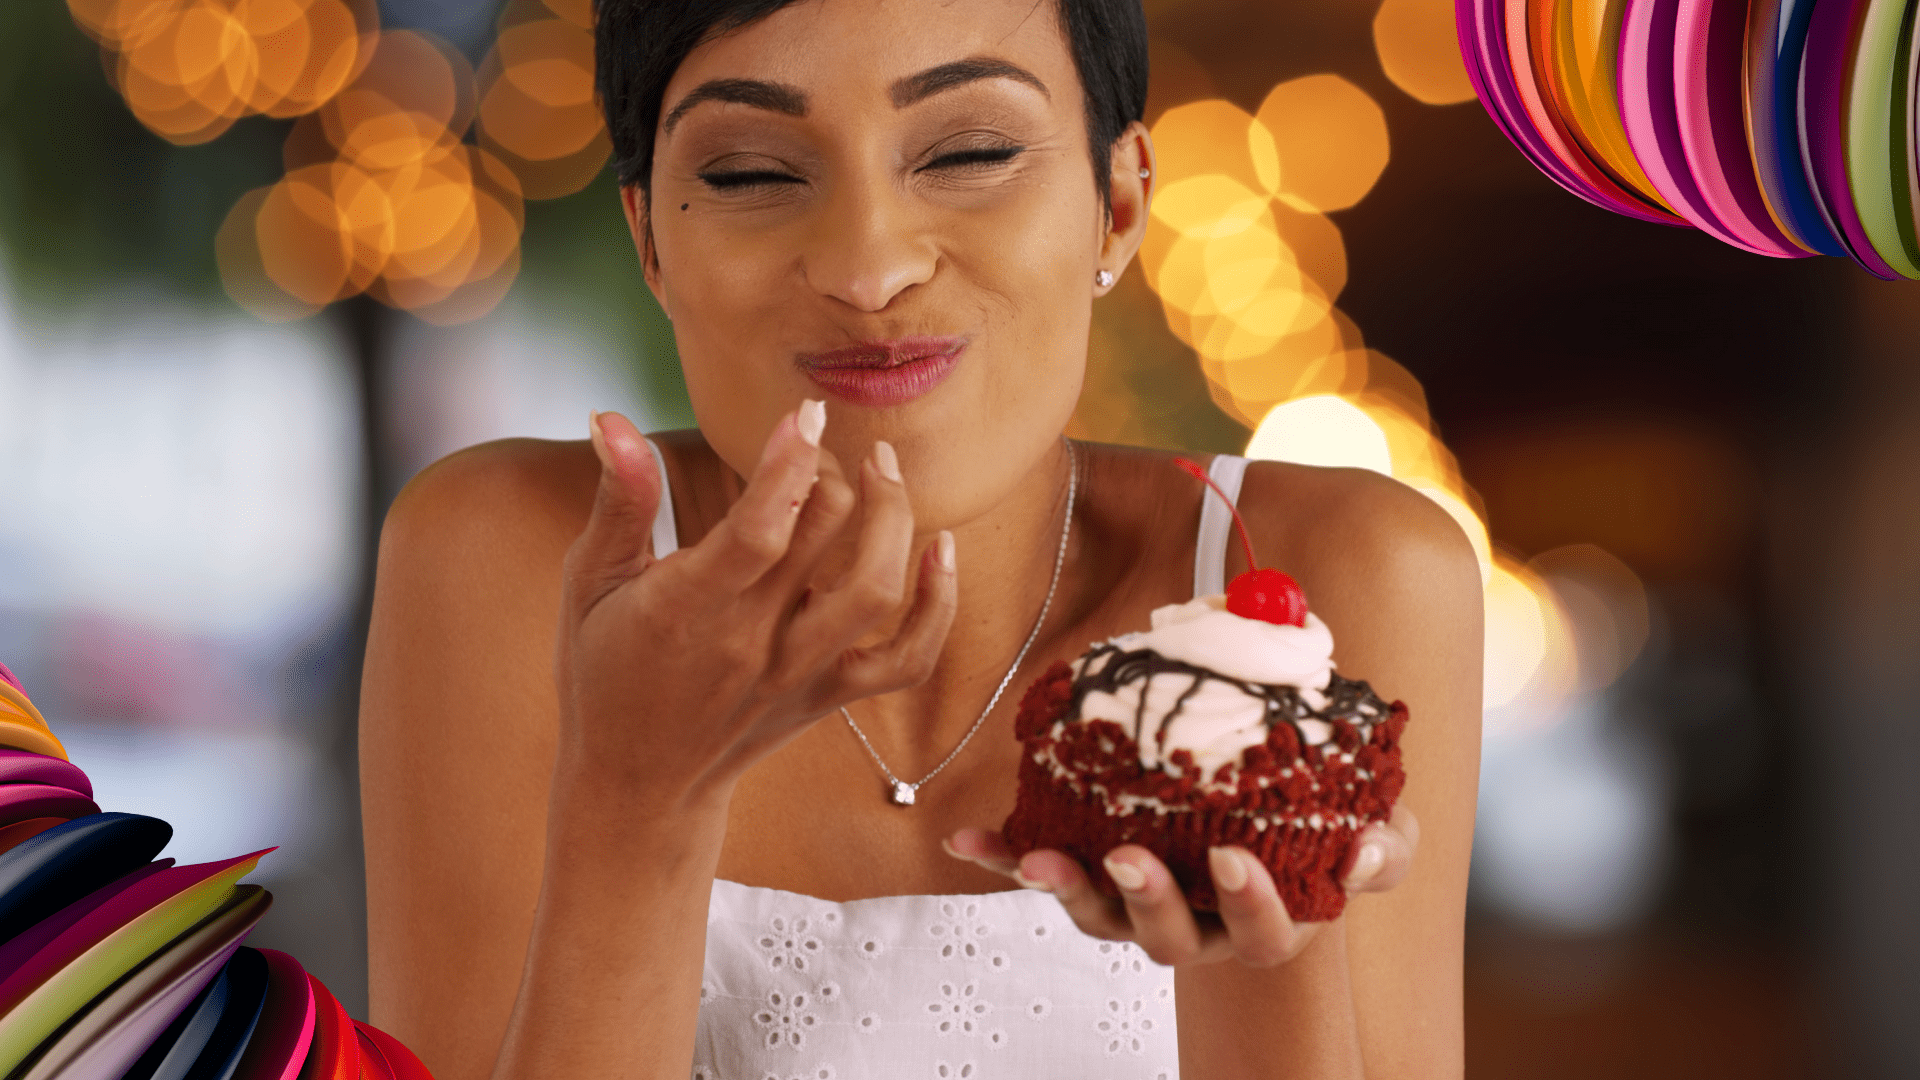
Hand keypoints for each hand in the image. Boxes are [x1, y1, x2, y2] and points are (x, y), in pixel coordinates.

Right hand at [554, 404, 958, 807]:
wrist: (638, 787)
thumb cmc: (603, 673)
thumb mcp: (590, 584)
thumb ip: (619, 501)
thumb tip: (608, 416)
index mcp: (685, 608)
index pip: (757, 528)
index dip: (790, 463)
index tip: (805, 414)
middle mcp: (750, 641)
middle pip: (823, 537)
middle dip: (833, 470)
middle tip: (820, 440)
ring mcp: (798, 672)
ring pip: (875, 590)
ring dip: (894, 518)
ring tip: (883, 469)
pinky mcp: (829, 696)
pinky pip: (907, 660)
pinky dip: (939, 607)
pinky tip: (941, 551)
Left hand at [944, 804, 1418, 967]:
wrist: (1272, 799)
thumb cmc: (1328, 826)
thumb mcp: (1380, 829)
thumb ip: (1384, 845)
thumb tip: (1367, 851)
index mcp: (1264, 921)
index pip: (1261, 933)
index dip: (1248, 904)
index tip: (1233, 859)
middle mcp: (1195, 925)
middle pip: (1166, 937)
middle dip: (1146, 901)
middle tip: (1129, 857)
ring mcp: (1135, 904)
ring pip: (1098, 914)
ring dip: (1064, 887)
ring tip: (1037, 857)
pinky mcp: (1090, 872)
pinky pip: (1041, 871)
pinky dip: (1001, 859)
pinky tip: (965, 840)